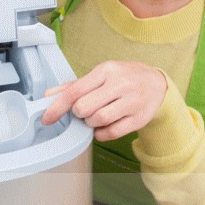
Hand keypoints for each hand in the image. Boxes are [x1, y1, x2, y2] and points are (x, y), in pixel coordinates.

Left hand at [41, 61, 167, 141]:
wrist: (156, 82)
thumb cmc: (123, 77)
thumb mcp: (100, 74)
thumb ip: (74, 86)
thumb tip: (49, 96)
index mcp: (106, 70)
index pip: (75, 91)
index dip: (58, 107)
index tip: (48, 118)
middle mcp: (120, 83)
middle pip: (84, 107)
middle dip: (78, 114)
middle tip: (84, 111)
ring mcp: (132, 101)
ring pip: (98, 120)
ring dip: (90, 123)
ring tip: (95, 117)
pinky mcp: (140, 118)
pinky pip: (112, 132)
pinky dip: (102, 134)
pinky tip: (103, 127)